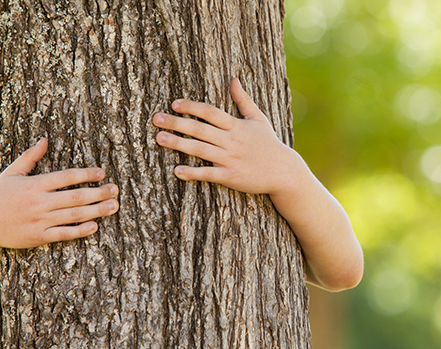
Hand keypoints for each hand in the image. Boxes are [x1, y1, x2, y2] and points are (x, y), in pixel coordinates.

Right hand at [0, 137, 118, 251]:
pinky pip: (64, 234)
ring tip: (114, 206)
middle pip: (76, 196)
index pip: (66, 177)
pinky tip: (95, 226)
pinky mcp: (38, 237)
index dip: (86, 174)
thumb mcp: (11, 173)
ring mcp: (40, 220)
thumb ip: (30, 157)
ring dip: (97, 210)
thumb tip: (45, 139)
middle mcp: (39, 202)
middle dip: (99, 192)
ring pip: (74, 215)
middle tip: (116, 190)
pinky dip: (80, 230)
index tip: (102, 173)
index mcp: (35, 184)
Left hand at [153, 79, 362, 289]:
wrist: (284, 172)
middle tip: (156, 119)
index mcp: (236, 125)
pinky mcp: (230, 177)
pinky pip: (208, 174)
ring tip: (159, 138)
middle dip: (176, 123)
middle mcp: (231, 140)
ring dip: (178, 143)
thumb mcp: (258, 119)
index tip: (174, 104)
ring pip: (200, 149)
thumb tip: (234, 79)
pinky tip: (176, 170)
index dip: (191, 107)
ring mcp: (230, 159)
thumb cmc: (269, 144)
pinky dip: (192, 172)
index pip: (210, 112)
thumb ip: (243, 100)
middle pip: (199, 129)